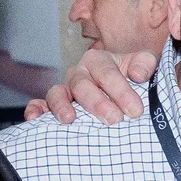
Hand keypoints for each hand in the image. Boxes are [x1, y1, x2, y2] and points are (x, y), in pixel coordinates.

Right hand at [22, 47, 157, 124]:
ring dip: (62, 106)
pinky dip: (36, 110)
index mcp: (99, 61)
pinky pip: (40, 105)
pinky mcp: (54, 106)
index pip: (107, 73)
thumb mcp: (143, 66)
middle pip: (82, 85)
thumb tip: (138, 74)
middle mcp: (79, 73)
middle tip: (114, 119)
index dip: (121, 91)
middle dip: (97, 103)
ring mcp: (65, 90)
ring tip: (70, 119)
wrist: (121, 94)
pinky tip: (35, 119)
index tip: (135, 111)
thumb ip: (145, 64)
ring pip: (57, 94)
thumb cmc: (132, 80)